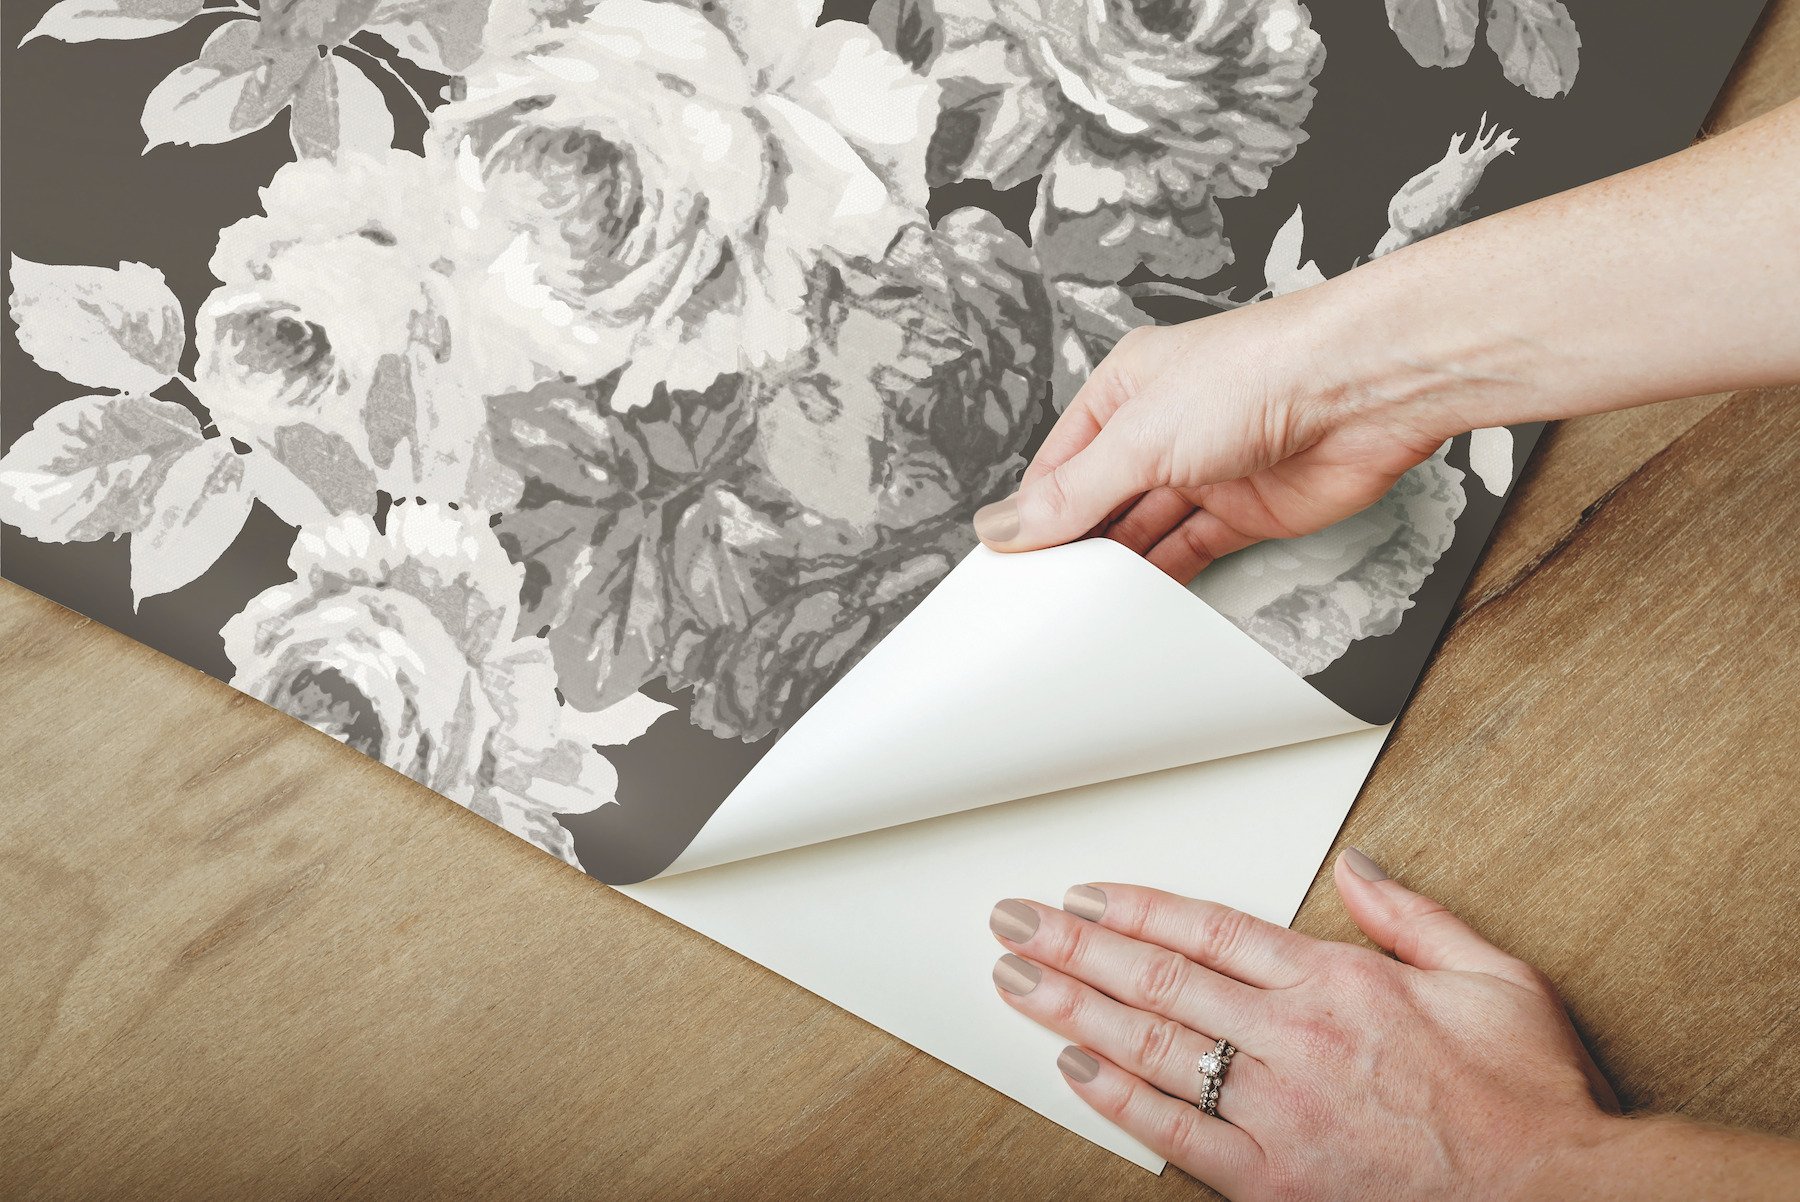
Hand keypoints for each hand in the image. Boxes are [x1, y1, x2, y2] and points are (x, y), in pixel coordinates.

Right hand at [972, 295, 1450, 582]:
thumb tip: (1007, 524)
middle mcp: (1163, 429)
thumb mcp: (1139, 436)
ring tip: (1081, 606)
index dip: (1034, 512)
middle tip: (1040, 595)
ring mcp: (1206, 471)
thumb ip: (1073, 492)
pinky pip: (1192, 552)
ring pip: (1145, 531)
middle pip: (1101, 501)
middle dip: (1075, 544)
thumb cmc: (1260, 372)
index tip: (1007, 562)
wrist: (1362, 390)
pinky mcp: (1247, 512)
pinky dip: (1166, 579)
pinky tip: (1138, 603)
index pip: (1060, 463)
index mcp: (1126, 390)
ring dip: (1118, 567)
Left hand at [986, 850, 1622, 1198]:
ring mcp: (1279, 1114)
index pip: (1209, 929)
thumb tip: (1355, 867)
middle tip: (1017, 923)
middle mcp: (1296, 1042)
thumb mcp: (1492, 975)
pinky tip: (1073, 1071)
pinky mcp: (1275, 1182)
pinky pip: (1177, 1136)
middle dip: (1076, 946)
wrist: (1560, 1198)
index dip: (1136, 908)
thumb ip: (1411, 915)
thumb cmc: (1527, 1098)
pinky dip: (1118, 1102)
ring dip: (1074, 1010)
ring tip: (1019, 981)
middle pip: (1160, 980)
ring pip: (1153, 1049)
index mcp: (1339, 984)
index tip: (1085, 894)